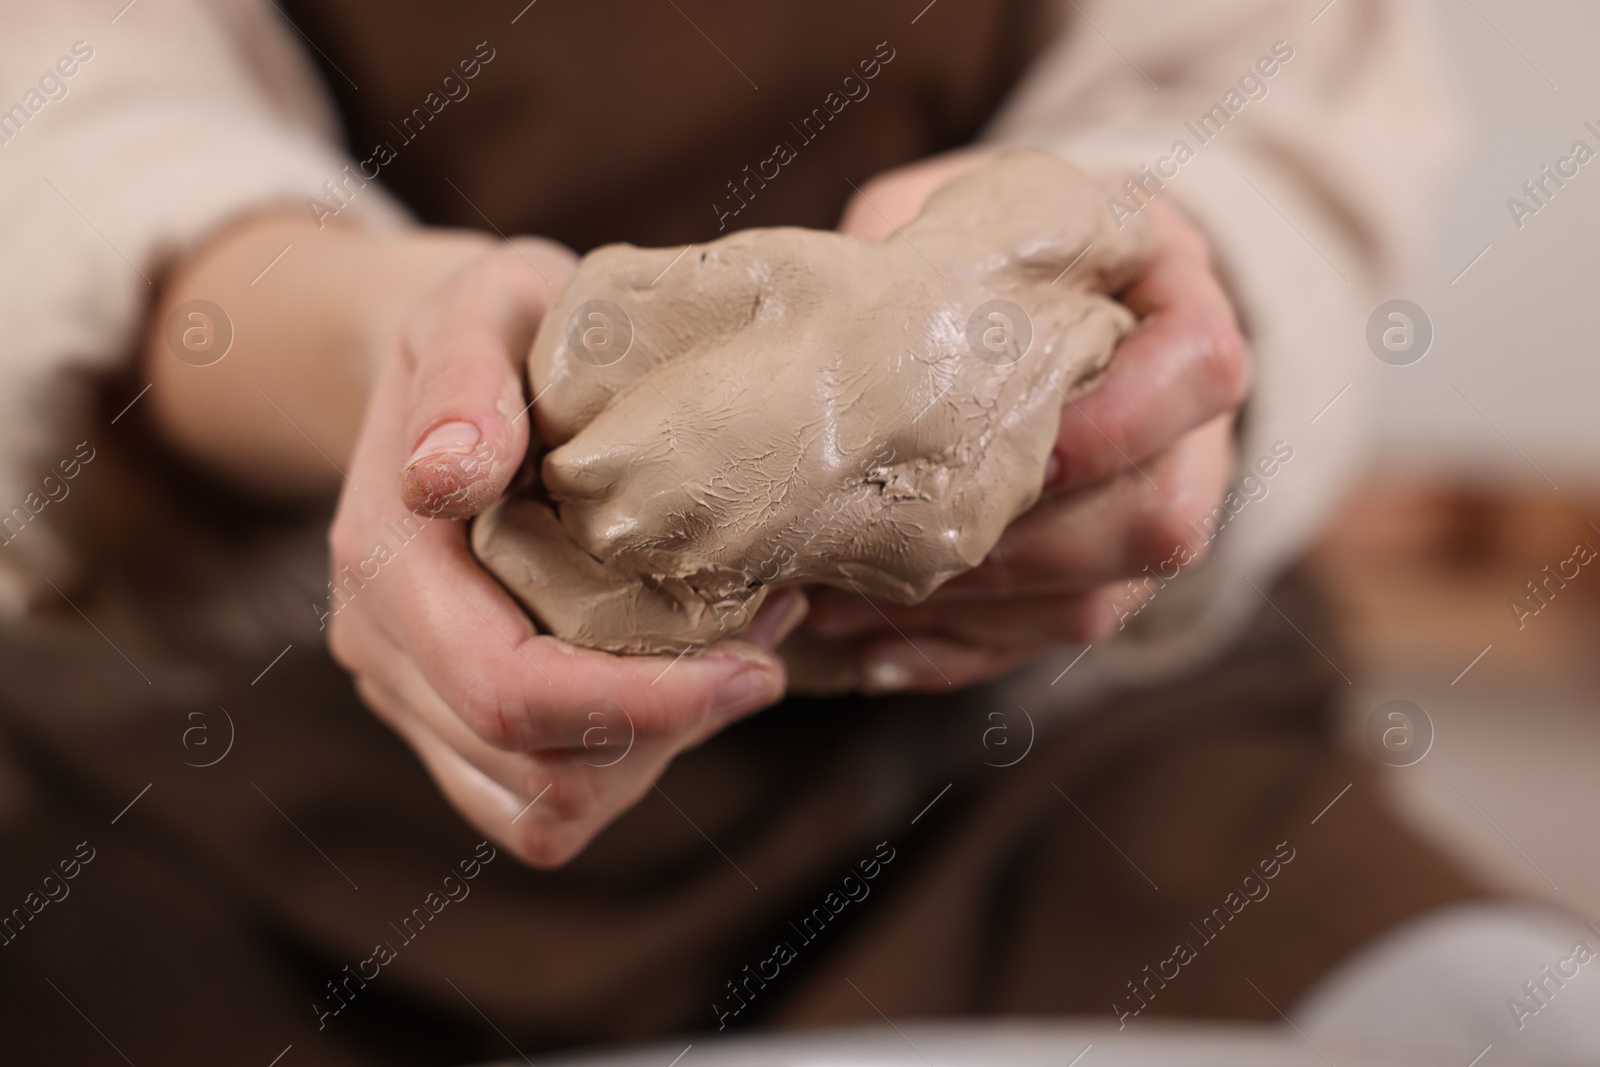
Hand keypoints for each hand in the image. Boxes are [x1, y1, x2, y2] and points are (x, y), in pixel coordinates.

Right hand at [327, 242, 796, 866]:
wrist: (453, 368)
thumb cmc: (494, 328)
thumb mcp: (481, 306)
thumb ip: (463, 384)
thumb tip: (445, 477)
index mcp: (386, 563)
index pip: (508, 688)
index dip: (638, 703)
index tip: (754, 666)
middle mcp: (386, 649)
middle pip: (536, 774)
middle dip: (670, 730)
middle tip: (766, 639)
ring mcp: (415, 694)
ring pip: (544, 810)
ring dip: (656, 755)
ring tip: (735, 651)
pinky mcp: (455, 718)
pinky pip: (543, 801)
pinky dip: (629, 763)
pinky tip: (685, 676)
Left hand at [805, 153, 1246, 691]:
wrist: (1025, 298)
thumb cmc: (990, 245)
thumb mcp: (972, 213)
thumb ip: (941, 243)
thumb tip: (848, 302)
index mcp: (1178, 309)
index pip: (1204, 367)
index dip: (1121, 417)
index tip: (1024, 437)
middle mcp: (1188, 429)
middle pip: (1164, 518)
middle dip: (1032, 546)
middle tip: (909, 542)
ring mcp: (1146, 513)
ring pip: (1101, 601)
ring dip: (979, 614)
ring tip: (853, 607)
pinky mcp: (1092, 581)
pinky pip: (1043, 645)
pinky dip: (957, 653)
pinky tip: (873, 652)